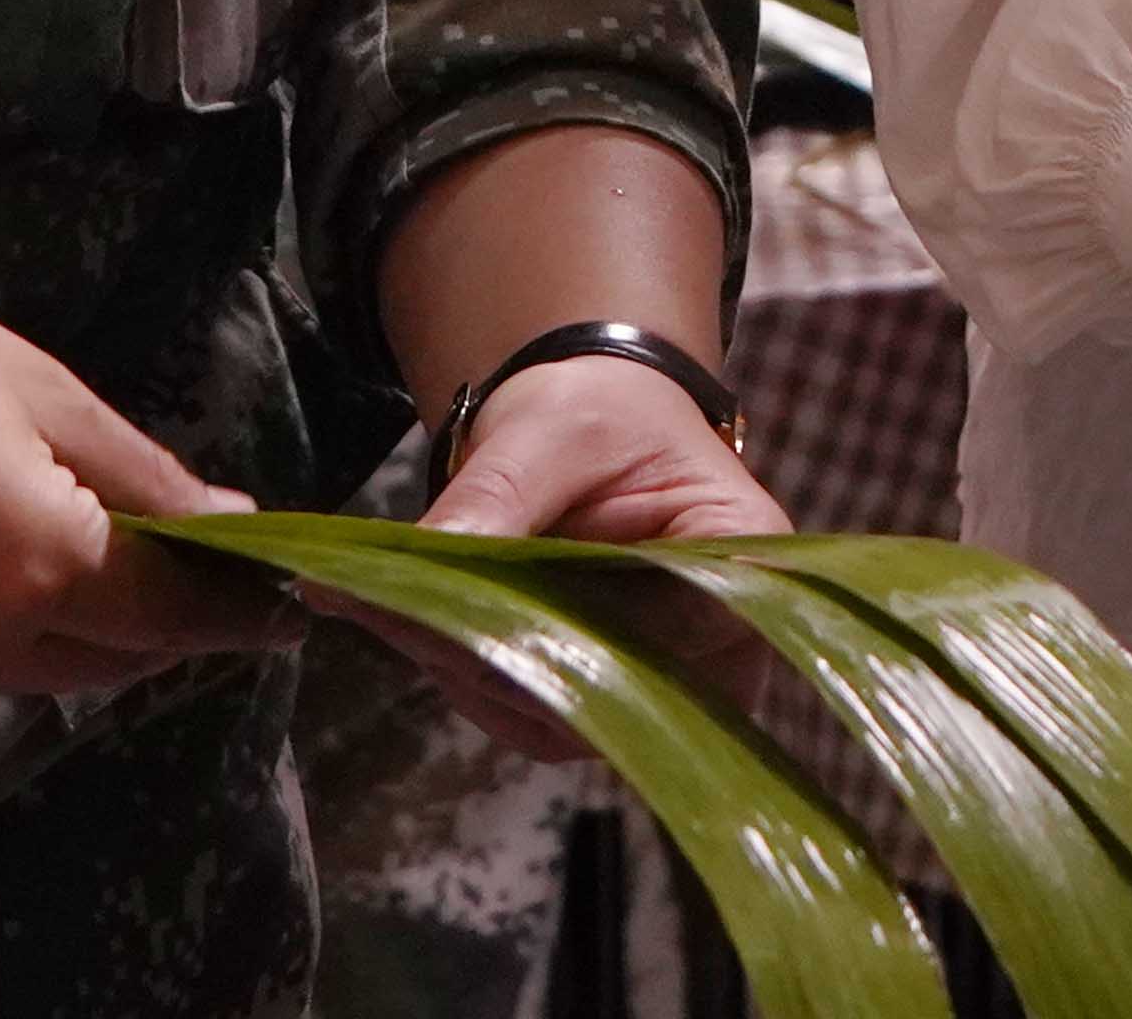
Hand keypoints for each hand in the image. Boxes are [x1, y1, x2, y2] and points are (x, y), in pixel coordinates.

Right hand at [0, 233, 279, 715]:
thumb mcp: (38, 393)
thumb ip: (143, 480)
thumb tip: (234, 529)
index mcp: (40, 565)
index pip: (178, 613)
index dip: (239, 605)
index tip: (287, 598)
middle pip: (116, 655)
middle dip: (157, 612)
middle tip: (186, 554)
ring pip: (39, 670)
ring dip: (75, 624)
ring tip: (65, 535)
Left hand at [381, 348, 790, 759]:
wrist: (592, 427)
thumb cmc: (600, 413)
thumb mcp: (553, 428)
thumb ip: (502, 493)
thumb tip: (431, 557)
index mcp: (743, 558)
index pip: (660, 631)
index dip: (558, 632)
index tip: (452, 615)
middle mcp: (726, 644)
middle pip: (608, 688)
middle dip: (492, 656)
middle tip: (393, 611)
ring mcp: (670, 684)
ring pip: (560, 718)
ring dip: (467, 671)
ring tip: (388, 608)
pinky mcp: (610, 701)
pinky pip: (534, 716)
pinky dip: (467, 674)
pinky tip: (409, 625)